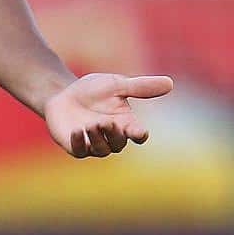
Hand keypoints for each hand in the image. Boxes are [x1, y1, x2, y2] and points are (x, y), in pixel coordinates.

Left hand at [43, 72, 173, 158]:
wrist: (63, 94)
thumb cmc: (93, 91)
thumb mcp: (116, 85)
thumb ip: (140, 87)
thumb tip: (170, 83)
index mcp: (125, 123)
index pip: (138, 134)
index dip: (139, 134)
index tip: (140, 132)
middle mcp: (112, 137)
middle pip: (119, 144)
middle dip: (114, 134)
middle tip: (106, 122)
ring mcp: (93, 143)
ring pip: (101, 150)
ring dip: (98, 138)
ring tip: (91, 124)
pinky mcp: (76, 146)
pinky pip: (80, 151)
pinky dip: (80, 143)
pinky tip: (77, 131)